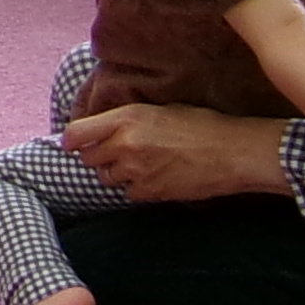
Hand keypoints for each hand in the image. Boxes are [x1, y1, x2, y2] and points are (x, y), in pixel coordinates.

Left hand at [58, 100, 296, 203]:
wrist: (233, 152)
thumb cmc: (202, 125)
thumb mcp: (160, 110)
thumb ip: (128, 120)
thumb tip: (106, 128)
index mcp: (126, 117)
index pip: (76, 134)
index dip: (71, 141)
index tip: (71, 145)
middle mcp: (124, 144)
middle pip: (88, 159)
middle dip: (97, 157)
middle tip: (115, 154)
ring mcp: (136, 171)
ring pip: (106, 179)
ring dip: (116, 174)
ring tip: (140, 165)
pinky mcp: (149, 192)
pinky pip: (128, 194)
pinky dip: (136, 189)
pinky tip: (155, 178)